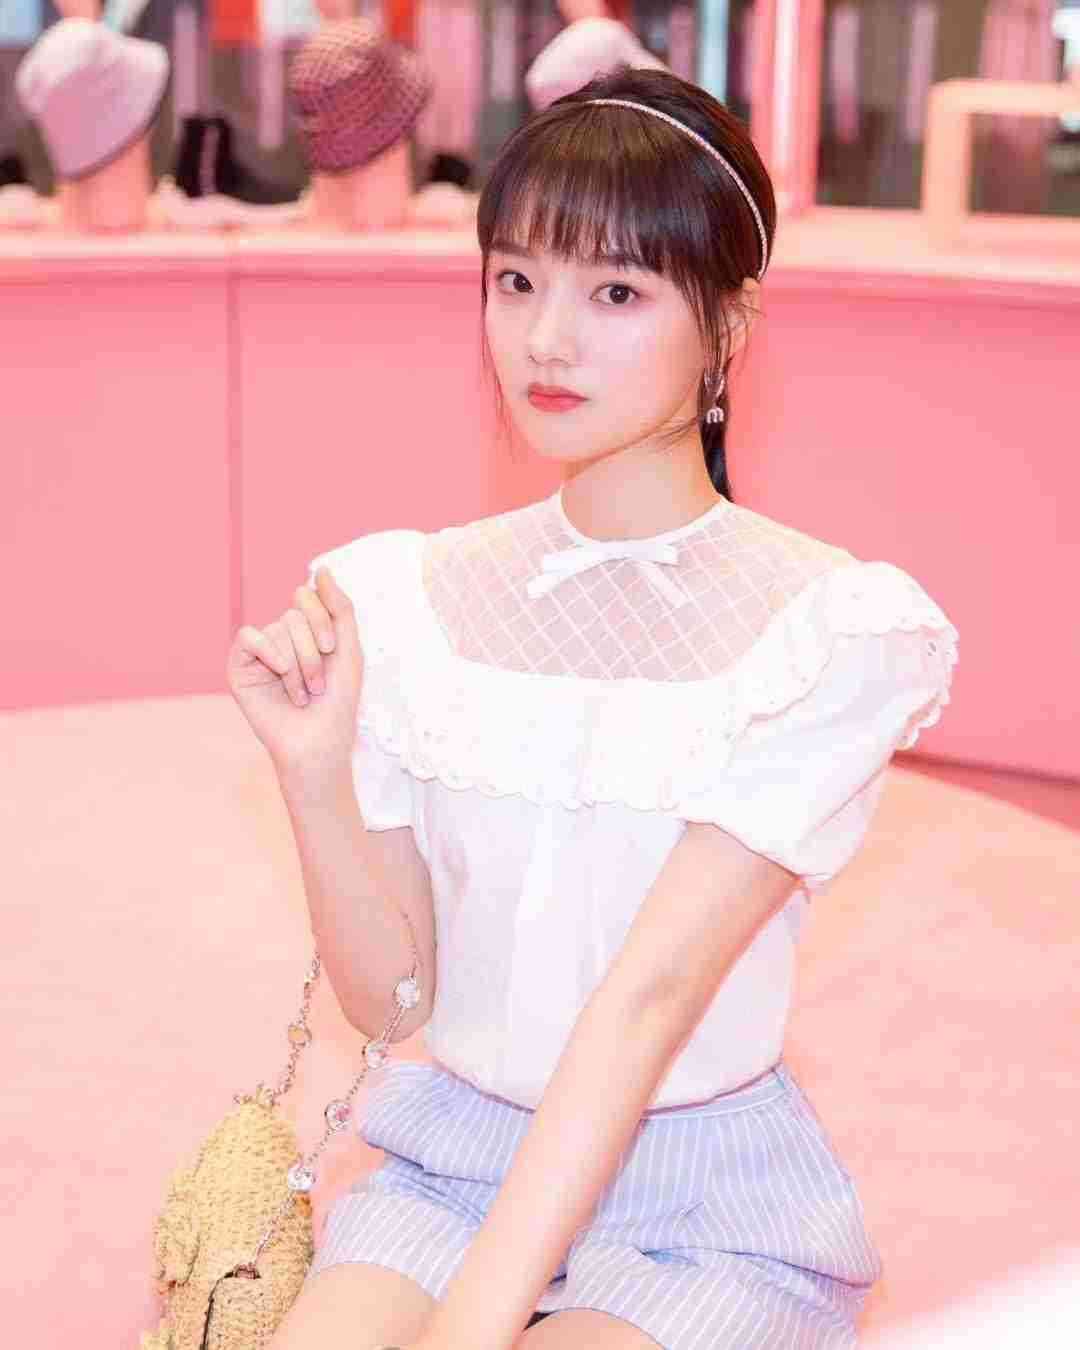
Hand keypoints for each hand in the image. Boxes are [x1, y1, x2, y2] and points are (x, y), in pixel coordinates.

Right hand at [226, 566, 363, 783]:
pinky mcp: (239, 667)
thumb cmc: (337, 701)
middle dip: (312, 651)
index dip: (322, 619)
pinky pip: (249, 637)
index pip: (307, 596)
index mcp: (306, 630)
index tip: (332, 649)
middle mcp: (281, 637)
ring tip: (302, 693)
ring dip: (297, 665)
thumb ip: (339, 607)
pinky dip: (269, 653)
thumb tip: (320, 569)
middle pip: (294, 614)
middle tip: (318, 684)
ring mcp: (259, 651)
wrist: (318, 742)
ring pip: (277, 629)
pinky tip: (277, 674)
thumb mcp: (349, 648)